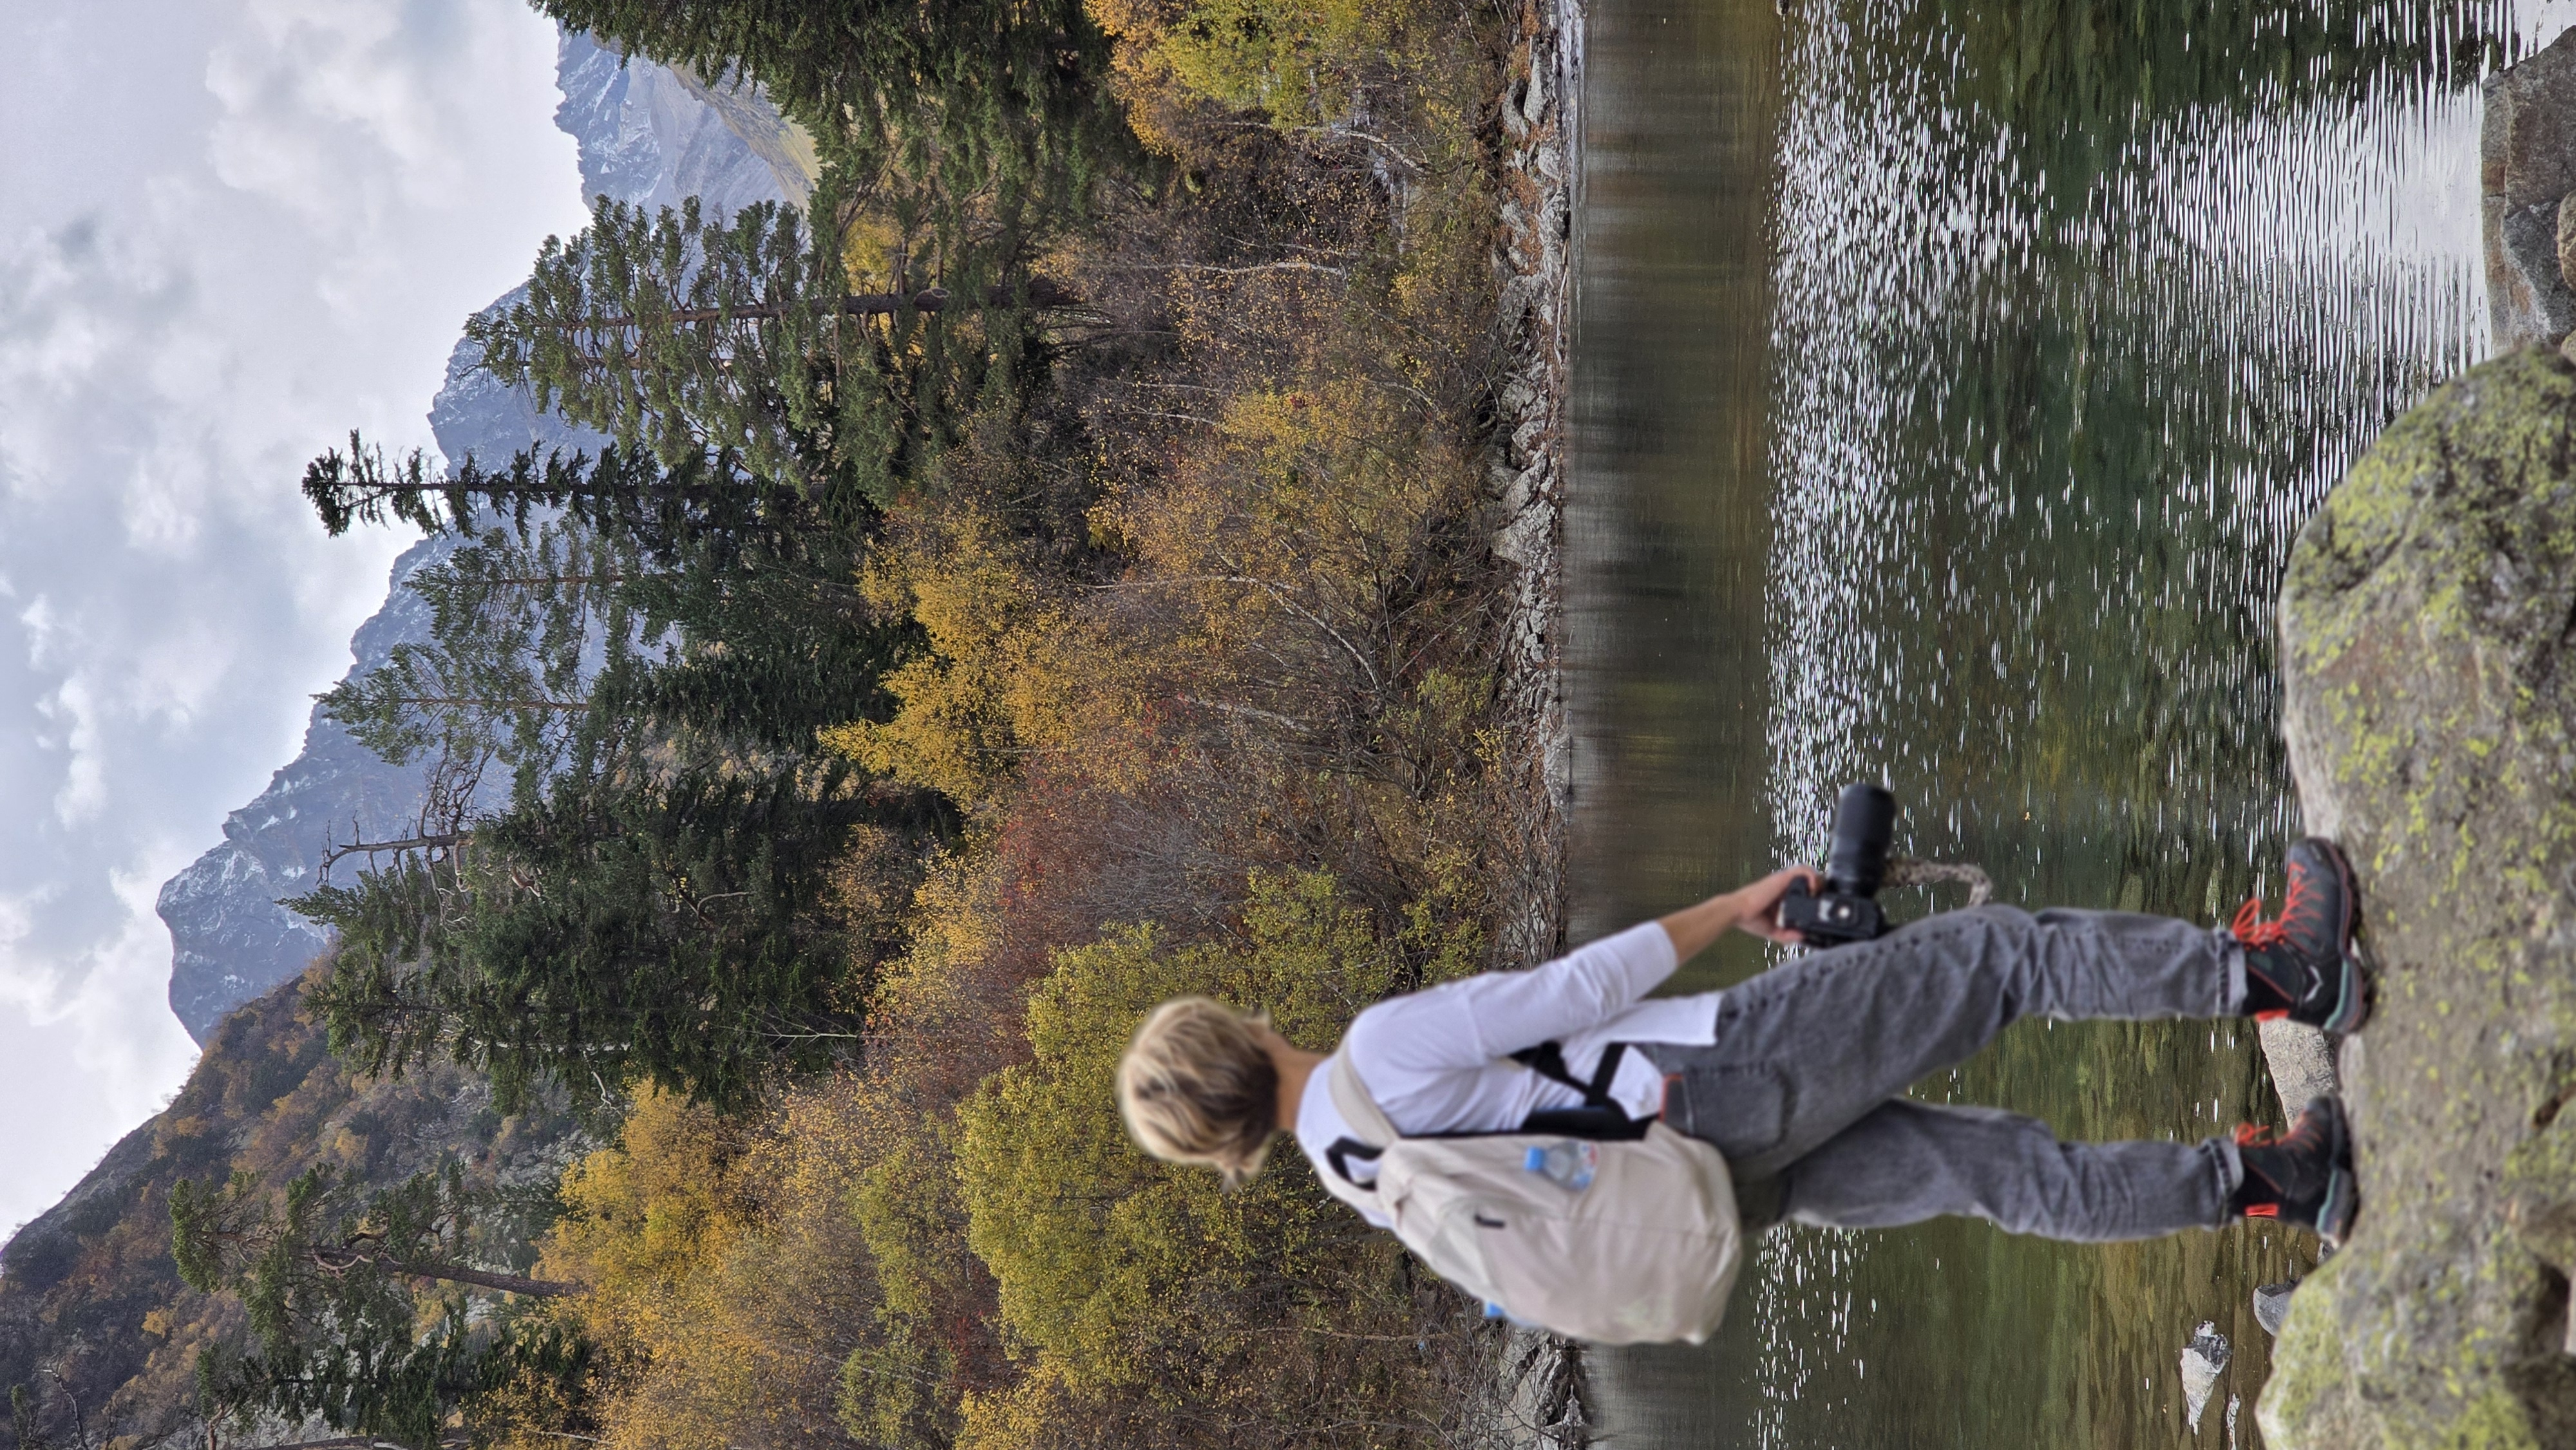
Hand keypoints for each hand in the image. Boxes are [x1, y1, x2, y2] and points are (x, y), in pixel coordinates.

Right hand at [1657, 866, 1822, 961]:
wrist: (1737, 912)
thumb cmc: (1750, 919)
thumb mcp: (1772, 930)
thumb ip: (1786, 935)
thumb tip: (1802, 938)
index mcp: (1780, 895)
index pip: (1801, 889)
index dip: (1812, 893)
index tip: (1817, 904)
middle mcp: (1782, 885)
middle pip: (1807, 879)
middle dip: (1818, 886)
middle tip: (1821, 899)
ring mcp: (1782, 880)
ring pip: (1807, 871)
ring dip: (1817, 880)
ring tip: (1819, 893)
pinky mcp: (1782, 878)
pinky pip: (1802, 870)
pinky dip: (1812, 877)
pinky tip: (1814, 889)